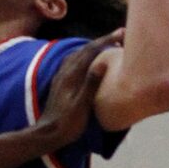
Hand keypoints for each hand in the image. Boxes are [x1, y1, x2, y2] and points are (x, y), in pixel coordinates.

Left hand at [33, 32, 122, 151]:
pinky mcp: (60, 82)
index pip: (91, 51)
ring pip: (78, 54)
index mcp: (72, 75)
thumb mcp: (82, 105)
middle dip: (103, 40)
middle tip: (119, 35)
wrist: (47, 134)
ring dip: (93, 47)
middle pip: (85, 49)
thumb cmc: (67, 123)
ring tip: (106, 44)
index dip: (107, 40)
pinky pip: (74, 62)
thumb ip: (91, 84)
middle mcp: (65, 71)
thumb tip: (102, 63)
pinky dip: (84, 56)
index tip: (122, 33)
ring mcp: (61, 76)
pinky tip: (87, 60)